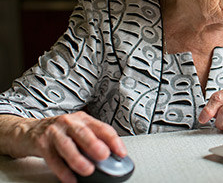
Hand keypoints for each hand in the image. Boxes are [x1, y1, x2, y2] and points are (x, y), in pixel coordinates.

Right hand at [10, 111, 126, 182]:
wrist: (28, 131)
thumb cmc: (59, 132)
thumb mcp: (78, 130)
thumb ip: (93, 139)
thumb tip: (110, 155)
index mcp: (83, 119)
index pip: (102, 127)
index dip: (113, 140)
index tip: (121, 152)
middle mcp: (69, 123)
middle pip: (84, 133)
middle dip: (95, 144)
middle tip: (104, 155)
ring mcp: (54, 132)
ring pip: (68, 146)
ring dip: (78, 159)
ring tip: (88, 170)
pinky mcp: (41, 143)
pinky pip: (53, 158)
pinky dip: (62, 170)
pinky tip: (70, 178)